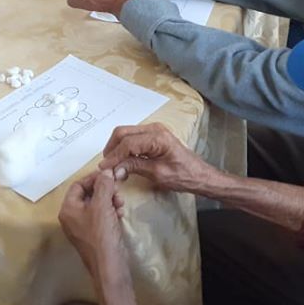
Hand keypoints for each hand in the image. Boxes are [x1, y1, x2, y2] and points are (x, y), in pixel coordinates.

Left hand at [59, 170, 127, 278]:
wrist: (110, 267)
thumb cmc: (101, 235)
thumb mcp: (102, 206)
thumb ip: (103, 186)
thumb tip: (105, 171)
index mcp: (68, 209)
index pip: (78, 185)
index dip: (94, 178)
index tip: (109, 176)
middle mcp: (72, 217)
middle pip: (88, 194)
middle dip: (104, 190)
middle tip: (118, 190)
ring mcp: (83, 227)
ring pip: (97, 205)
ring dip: (110, 200)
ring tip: (120, 203)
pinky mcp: (94, 235)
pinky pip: (101, 216)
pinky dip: (111, 211)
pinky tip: (120, 213)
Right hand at [100, 123, 221, 193]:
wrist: (199, 175)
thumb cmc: (183, 176)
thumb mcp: (158, 174)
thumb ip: (135, 167)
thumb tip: (114, 169)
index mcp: (157, 137)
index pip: (127, 143)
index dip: (114, 156)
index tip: (104, 169)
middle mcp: (154, 128)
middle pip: (123, 133)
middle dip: (111, 149)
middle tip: (106, 166)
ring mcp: (153, 130)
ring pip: (125, 134)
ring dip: (116, 148)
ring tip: (112, 165)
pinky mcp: (152, 135)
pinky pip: (132, 137)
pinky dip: (123, 147)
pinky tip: (121, 160)